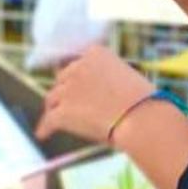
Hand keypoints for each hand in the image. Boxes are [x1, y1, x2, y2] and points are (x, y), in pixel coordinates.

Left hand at [36, 45, 155, 144]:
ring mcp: (68, 89)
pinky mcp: (62, 111)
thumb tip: (103, 97)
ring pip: (53, 99)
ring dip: (54, 108)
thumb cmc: (144, 102)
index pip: (79, 65)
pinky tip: (43, 134)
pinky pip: (49, 120)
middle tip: (67, 104)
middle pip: (63, 79)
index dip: (78, 78)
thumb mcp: (128, 78)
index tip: (79, 88)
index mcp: (96, 54)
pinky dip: (45, 128)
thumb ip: (110, 81)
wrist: (141, 118)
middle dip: (65, 91)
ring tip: (53, 118)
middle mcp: (78, 67)